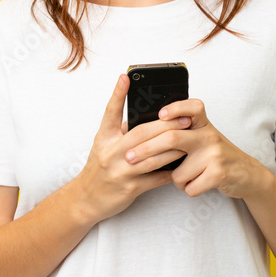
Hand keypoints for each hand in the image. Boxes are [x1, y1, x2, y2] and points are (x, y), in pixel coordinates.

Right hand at [67, 74, 192, 223]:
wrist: (86, 199)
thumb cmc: (100, 168)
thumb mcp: (104, 145)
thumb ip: (121, 131)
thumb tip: (145, 114)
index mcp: (104, 138)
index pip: (110, 112)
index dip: (117, 94)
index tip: (126, 77)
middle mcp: (110, 152)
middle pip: (141, 134)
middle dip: (166, 125)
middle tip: (184, 118)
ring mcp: (120, 171)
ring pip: (152, 157)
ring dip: (173, 148)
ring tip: (188, 139)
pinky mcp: (130, 188)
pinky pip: (155, 178)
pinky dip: (170, 171)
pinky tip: (181, 165)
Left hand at [123, 98, 269, 199]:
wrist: (246, 174)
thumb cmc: (214, 155)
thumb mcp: (202, 137)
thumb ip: (181, 132)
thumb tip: (144, 132)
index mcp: (203, 124)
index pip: (192, 107)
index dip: (176, 108)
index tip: (159, 114)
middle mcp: (209, 135)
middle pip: (172, 138)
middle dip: (146, 150)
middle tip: (129, 158)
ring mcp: (215, 154)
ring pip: (177, 172)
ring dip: (176, 180)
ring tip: (188, 176)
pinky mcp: (218, 173)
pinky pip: (188, 186)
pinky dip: (188, 189)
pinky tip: (198, 183)